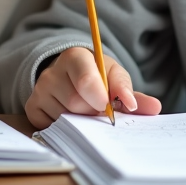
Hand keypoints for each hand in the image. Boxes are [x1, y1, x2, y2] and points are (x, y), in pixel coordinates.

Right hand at [24, 46, 161, 128]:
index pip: (85, 77)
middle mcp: (52, 73)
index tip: (107, 105)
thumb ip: (130, 91)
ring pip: (65, 117)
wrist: (68, 74)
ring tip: (84, 110)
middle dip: (92, 110)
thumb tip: (153, 107)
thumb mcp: (113, 76)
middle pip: (76, 103)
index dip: (99, 95)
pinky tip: (70, 116)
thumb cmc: (96, 75)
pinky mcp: (32, 109)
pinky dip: (66, 127)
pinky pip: (52, 127)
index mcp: (75, 57)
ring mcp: (39, 91)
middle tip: (98, 108)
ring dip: (80, 120)